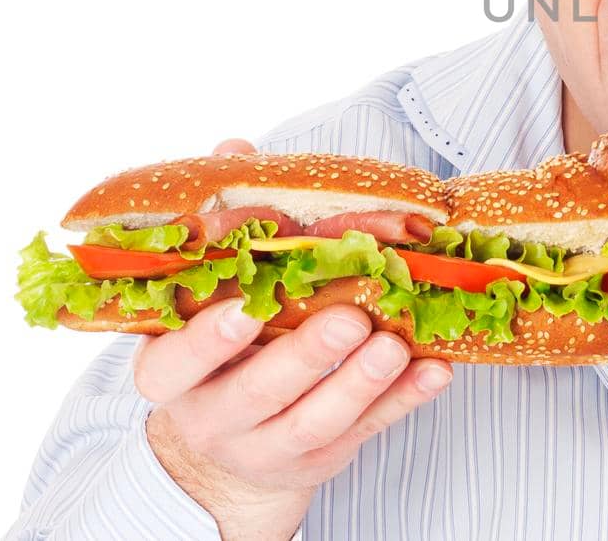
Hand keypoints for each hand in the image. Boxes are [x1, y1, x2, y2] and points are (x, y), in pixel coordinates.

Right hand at [135, 139, 453, 540]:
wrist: (233, 450)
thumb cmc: (225, 348)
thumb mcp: (206, 297)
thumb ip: (223, 225)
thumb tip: (234, 149)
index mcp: (172, 372)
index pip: (175, 363)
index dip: (207, 342)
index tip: (244, 311)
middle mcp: (214, 414)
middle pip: (257, 392)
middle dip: (304, 356)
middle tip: (348, 319)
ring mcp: (268, 444)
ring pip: (315, 420)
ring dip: (359, 382)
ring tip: (394, 345)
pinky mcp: (322, 457)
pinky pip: (367, 430)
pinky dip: (403, 400)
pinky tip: (435, 370)